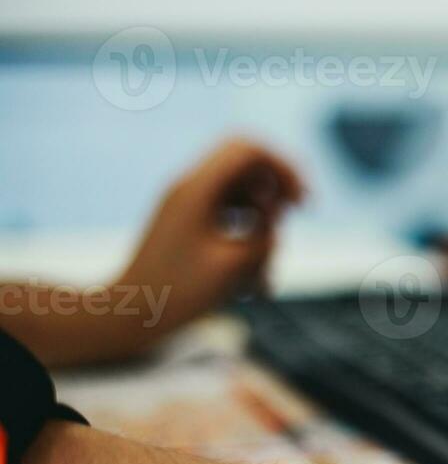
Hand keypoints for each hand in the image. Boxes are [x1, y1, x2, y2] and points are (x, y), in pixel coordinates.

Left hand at [118, 139, 304, 335]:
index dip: (284, 168)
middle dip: (277, 185)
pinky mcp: (187, 222)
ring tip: (267, 267)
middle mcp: (189, 188)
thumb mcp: (234, 266)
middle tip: (296, 213)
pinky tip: (253, 277)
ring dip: (264, 219)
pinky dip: (247, 234)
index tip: (302, 203)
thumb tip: (276, 213)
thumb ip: (264, 233)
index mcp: (196, 190)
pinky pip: (229, 215)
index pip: (249, 150)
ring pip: (242, 193)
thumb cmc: (179, 294)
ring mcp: (187, 204)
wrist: (130, 313)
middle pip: (247, 163)